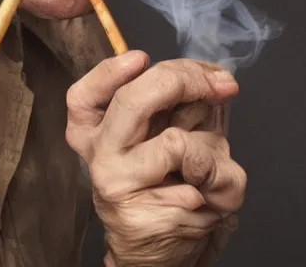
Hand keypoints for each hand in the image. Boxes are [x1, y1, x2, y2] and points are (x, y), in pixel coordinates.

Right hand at [65, 52, 243, 265]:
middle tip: (220, 84)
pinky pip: (201, 179)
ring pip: (177, 141)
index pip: (85, 95)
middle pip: (132, 101)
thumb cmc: (171, 184)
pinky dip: (220, 180)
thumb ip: (183, 99)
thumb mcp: (174, 131)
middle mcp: (99, 155)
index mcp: (95, 130)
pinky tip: (204, 195)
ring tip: (205, 169)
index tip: (141, 58)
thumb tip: (218, 77)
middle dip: (184, 80)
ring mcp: (116, 185)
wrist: (165, 254)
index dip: (111, 71)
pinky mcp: (143, 215)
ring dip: (211, 147)